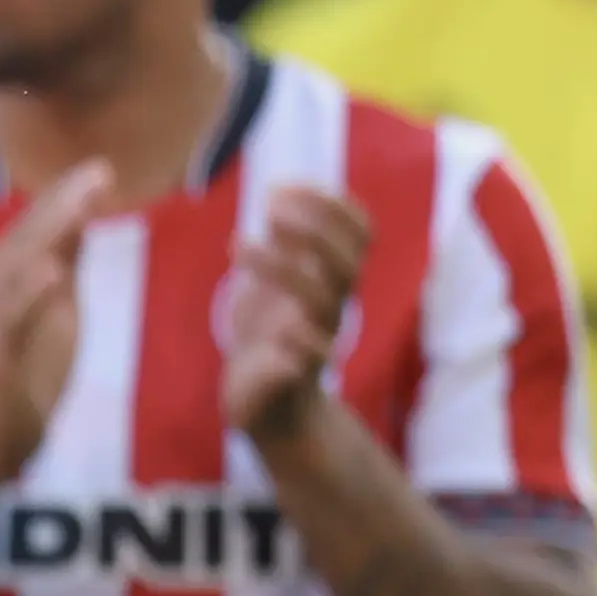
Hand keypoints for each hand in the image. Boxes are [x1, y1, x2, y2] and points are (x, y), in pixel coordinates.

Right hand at [0, 159, 110, 491]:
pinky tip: (55, 272)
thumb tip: (85, 210)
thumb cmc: (25, 370)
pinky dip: (29, 295)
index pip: (38, 226)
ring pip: (16, 269)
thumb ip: (65, 260)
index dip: (67, 196)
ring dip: (47, 235)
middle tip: (100, 173)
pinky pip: (10, 321)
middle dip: (63, 203)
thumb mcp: (55, 306)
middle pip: (27, 237)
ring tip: (81, 206)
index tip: (104, 168)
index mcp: (5, 274)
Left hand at [223, 184, 368, 442]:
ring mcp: (313, 344)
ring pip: (322, 303)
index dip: (333, 206)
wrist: (268, 409)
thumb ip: (284, 243)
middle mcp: (328, 310)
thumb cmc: (270, 336)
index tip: (284, 186)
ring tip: (237, 242)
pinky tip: (272, 330)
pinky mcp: (289, 381)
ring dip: (283, 268)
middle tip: (269, 208)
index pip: (359, 236)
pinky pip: (307, 362)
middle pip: (346, 265)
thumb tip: (279, 193)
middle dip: (315, 231)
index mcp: (328, 282)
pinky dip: (295, 343)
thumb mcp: (274, 283)